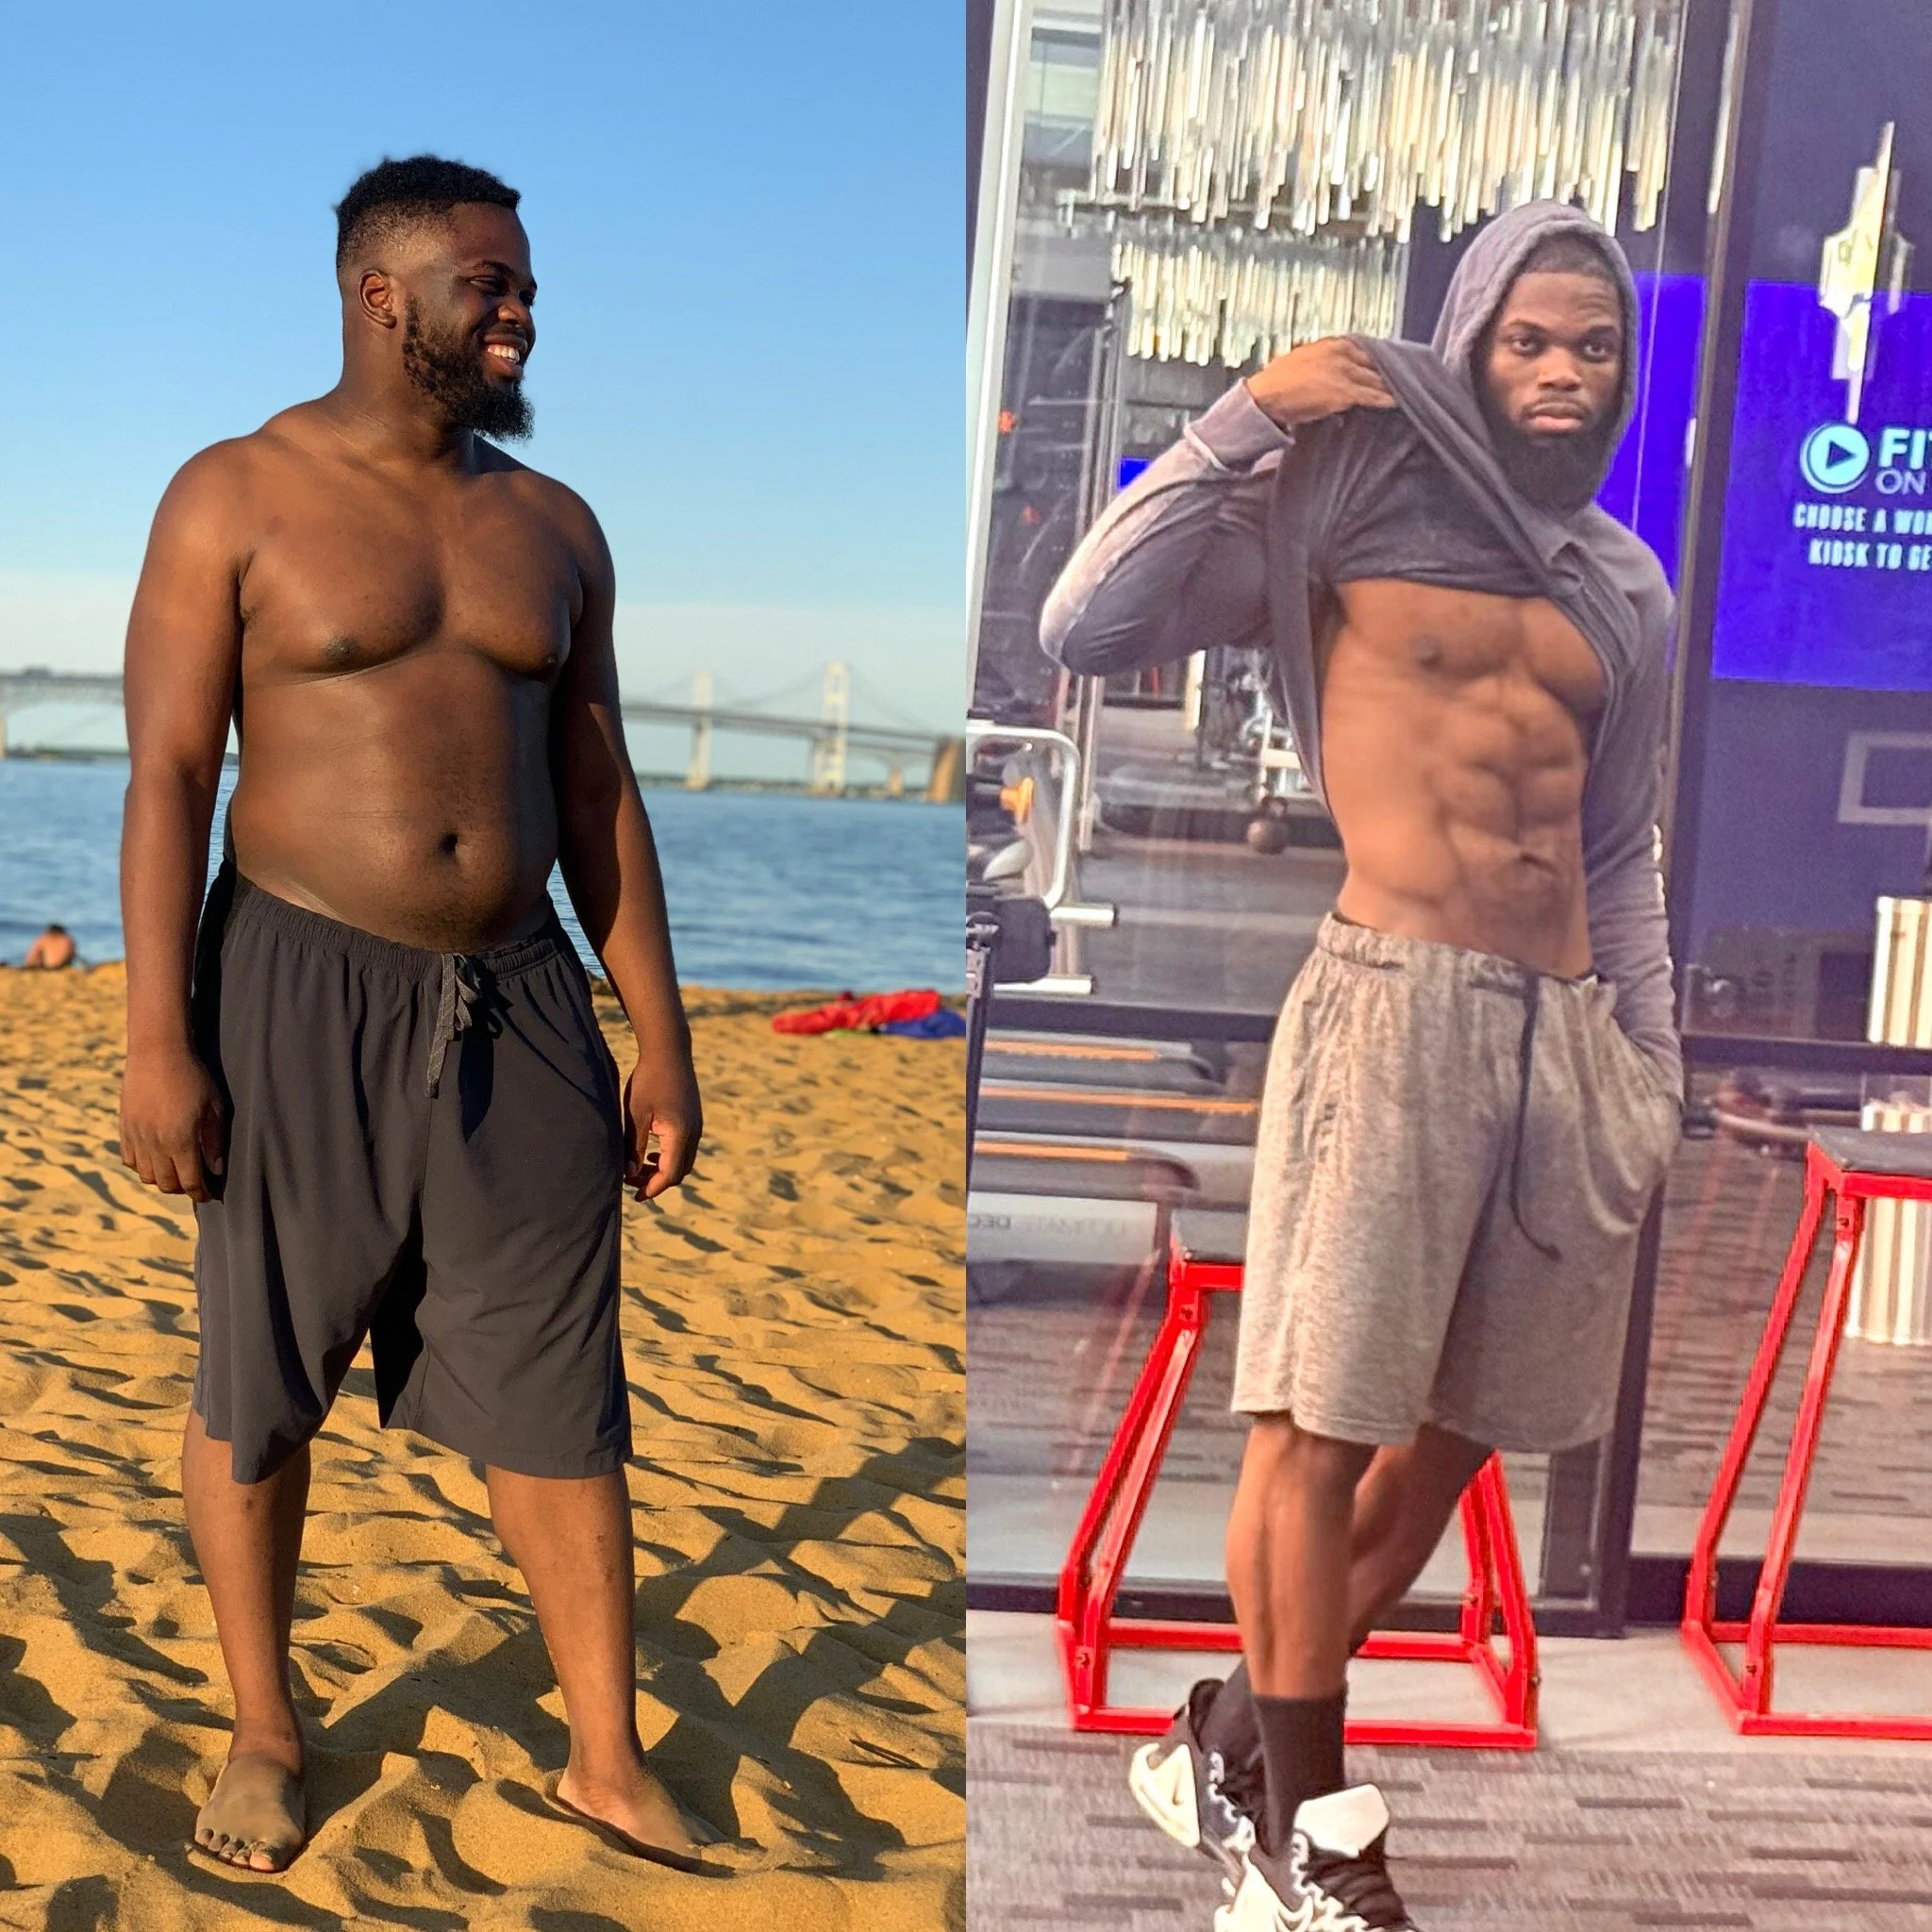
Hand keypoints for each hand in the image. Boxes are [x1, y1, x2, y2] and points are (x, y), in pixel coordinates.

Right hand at [120, 1044, 225, 1202]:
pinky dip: (142, 1166)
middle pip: (166, 1183)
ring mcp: (137, 1136)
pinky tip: (156, 1159)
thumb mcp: (214, 1108)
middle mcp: (156, 1144)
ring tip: (176, 1172)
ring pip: (146, 1176)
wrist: (157, 1052)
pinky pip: (130, 1160)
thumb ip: (214, 1142)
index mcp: (181, 1140)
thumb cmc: (193, 1077)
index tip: (208, 1196)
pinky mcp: (124, 1128)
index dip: (201, 1193)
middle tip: (195, 1183)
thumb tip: (216, 1169)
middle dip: (183, 1188)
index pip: (190, 1181)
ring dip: (162, 1179)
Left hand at [623, 1052, 701, 1201]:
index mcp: (679, 1134)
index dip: (652, 1189)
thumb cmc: (648, 1080)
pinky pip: (685, 1148)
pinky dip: (670, 1157)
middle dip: (656, 1182)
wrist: (669, 1050)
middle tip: (631, 1181)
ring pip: (683, 1161)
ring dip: (663, 1170)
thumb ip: (634, 1147)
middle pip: (679, 1172)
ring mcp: (697, 1126)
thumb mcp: (636, 1115)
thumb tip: (630, 1174)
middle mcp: (693, 1133)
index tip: (634, 1196)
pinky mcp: (694, 1119)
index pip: (669, 1175)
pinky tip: (652, 1151)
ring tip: (639, 1168)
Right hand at [1245, 336, 1394, 428]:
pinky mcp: (1344, 392)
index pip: (1364, 348)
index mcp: (1330, 343)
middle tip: (1403, 378)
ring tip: (1404, 390)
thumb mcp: (1301, 359)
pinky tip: (1396, 402)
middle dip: (1388, 371)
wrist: (1266, 396)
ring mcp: (1344, 371)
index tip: (1388, 364)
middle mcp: (1341, 353)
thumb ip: (1321, 360)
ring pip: (1375, 378)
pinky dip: (1385, 399)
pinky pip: (1371, 395)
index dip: (1377, 358)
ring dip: (1390, 386)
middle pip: (1374, 362)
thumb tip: (1330, 369)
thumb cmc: (1278, 383)